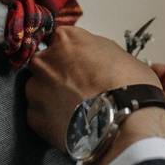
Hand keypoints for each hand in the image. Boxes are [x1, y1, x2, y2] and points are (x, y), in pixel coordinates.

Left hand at [25, 26, 164, 156]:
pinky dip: (52, 119)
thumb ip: (99, 53)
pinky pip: (40, 115)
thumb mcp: (124, 56)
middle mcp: (46, 60)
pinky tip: (71, 124)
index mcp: (68, 39)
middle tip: (80, 88)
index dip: (74, 53)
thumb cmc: (131, 88)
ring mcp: (36, 89)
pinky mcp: (34, 117)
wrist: (124, 125)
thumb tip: (97, 62)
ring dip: (53, 97)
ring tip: (76, 110)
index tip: (82, 64)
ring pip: (39, 89)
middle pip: (46, 63)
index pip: (61, 39)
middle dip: (59, 74)